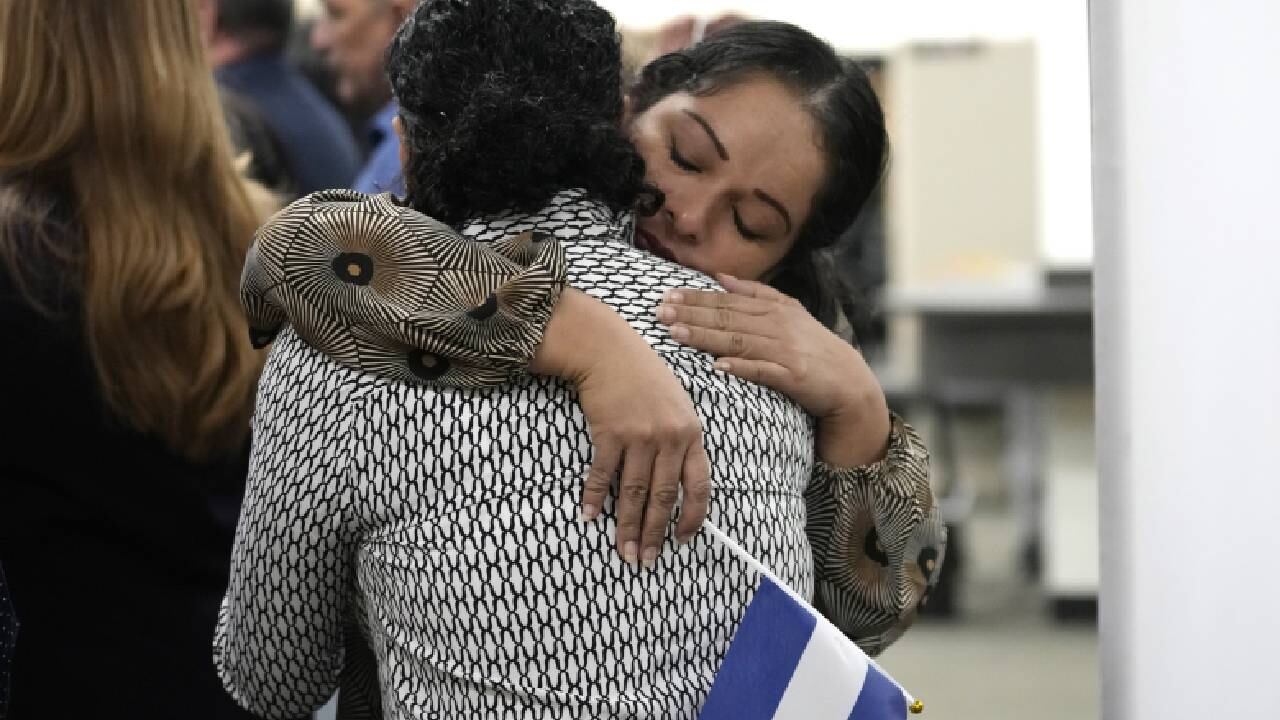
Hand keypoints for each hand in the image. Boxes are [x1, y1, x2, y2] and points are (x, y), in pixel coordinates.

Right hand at [531, 289, 710, 565]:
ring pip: (633, 493)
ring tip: (623, 551)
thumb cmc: (644, 379)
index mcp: (692, 433)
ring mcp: (639, 436)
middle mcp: (669, 437)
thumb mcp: (677, 406)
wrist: (610, 350)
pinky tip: (590, 516)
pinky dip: (595, 497)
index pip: (699, 486)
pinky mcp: (610, 433)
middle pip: (662, 497)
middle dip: (654, 534)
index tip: (682, 540)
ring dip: (626, 527)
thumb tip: (677, 486)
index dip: (693, 517)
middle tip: (646, 561)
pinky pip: (603, 474)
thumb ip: (681, 442)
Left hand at [654, 274, 890, 466]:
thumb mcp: (789, 313)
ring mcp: (786, 351)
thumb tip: (720, 277)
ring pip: (738, 341)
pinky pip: (763, 372)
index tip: (667, 295)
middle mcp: (778, 325)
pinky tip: (718, 367)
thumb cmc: (813, 348)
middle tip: (660, 312)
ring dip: (706, 337)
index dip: (696, 298)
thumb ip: (755, 293)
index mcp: (774, 309)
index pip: (727, 301)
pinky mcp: (794, 377)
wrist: (850, 383)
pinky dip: (742, 368)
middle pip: (727, 318)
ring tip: (676, 334)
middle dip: (692, 314)